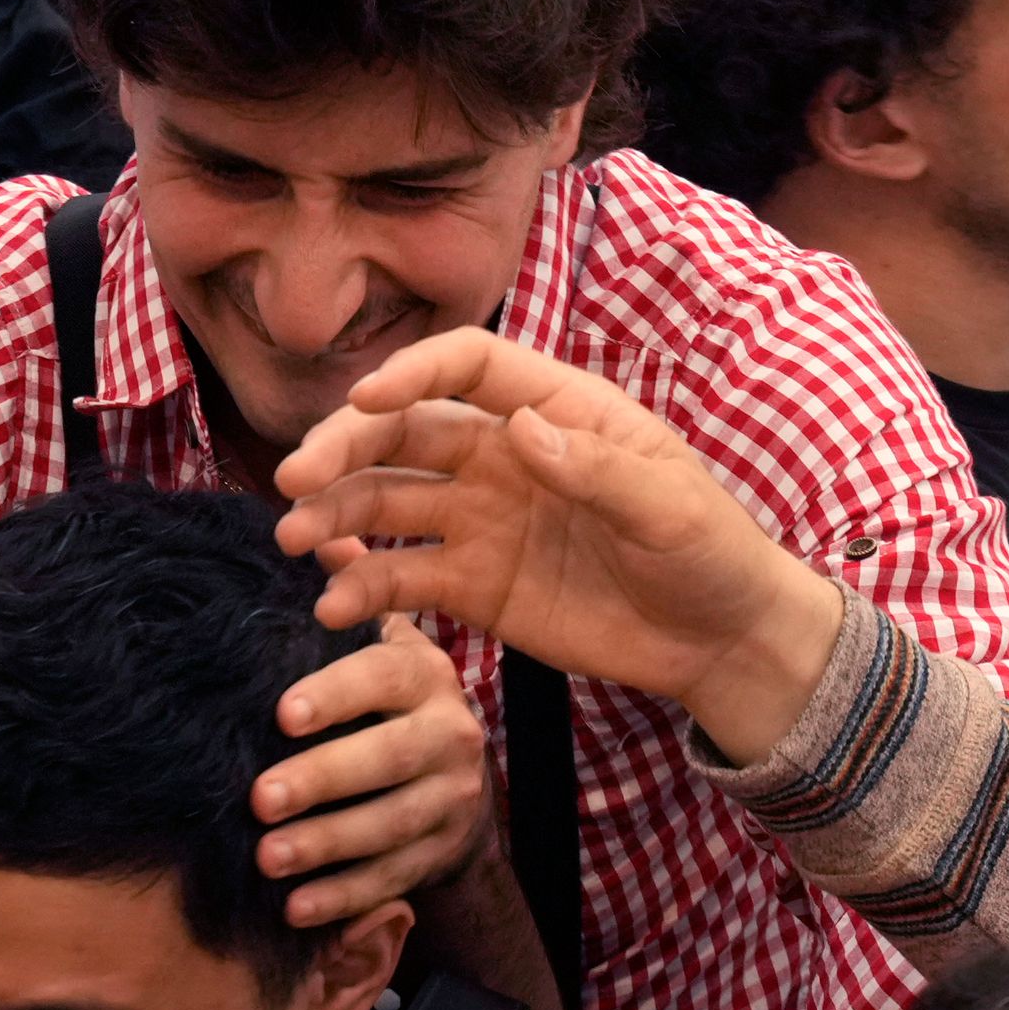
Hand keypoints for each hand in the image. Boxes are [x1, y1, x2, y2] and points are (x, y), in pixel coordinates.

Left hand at [248, 615, 491, 924]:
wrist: (455, 779)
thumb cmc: (387, 698)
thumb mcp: (377, 640)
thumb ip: (347, 591)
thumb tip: (306, 530)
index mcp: (424, 676)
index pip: (382, 679)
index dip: (336, 695)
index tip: (281, 715)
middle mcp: (450, 735)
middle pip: (388, 758)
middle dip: (322, 780)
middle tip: (259, 799)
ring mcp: (451, 800)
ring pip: (391, 825)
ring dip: (327, 846)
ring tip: (268, 858)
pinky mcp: (441, 853)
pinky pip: (393, 877)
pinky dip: (345, 897)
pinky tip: (296, 909)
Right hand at [271, 332, 846, 762]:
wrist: (715, 642)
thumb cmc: (711, 555)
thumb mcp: (671, 507)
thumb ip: (599, 470)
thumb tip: (522, 429)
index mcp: (557, 410)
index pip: (469, 367)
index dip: (414, 372)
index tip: (367, 398)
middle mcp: (504, 454)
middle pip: (406, 431)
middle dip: (344, 447)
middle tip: (293, 480)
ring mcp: (481, 520)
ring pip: (388, 502)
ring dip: (334, 514)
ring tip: (293, 539)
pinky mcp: (471, 586)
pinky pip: (403, 579)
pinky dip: (362, 588)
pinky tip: (333, 605)